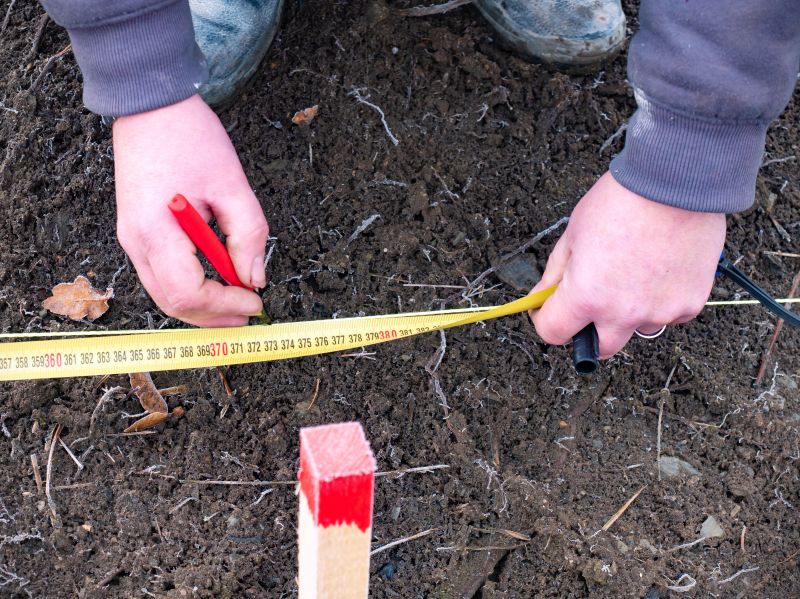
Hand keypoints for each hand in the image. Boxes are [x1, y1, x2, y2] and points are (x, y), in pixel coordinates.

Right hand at [113, 94, 267, 326]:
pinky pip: (161, 274)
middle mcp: (136, 242)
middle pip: (172, 303)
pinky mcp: (136, 231)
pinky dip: (190, 286)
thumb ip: (248, 236)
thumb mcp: (233, 185)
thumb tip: (255, 278)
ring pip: (164, 293)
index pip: (188, 293)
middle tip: (248, 312)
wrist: (150, 105)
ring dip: (202, 304)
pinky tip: (217, 279)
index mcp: (156, 232)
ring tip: (237, 299)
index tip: (256, 300)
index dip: (224, 304)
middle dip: (213, 315)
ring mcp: (131, 238)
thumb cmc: (190, 137)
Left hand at [529, 172, 724, 357]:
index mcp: (587, 296)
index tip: (549, 310)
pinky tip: (661, 268)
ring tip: (634, 273)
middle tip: (593, 303)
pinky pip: (670, 314)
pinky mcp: (690, 304)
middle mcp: (623, 313)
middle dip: (590, 332)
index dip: (546, 321)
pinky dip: (662, 299)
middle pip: (600, 348)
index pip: (554, 334)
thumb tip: (542, 296)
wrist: (675, 182)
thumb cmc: (622, 201)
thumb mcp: (573, 234)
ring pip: (638, 328)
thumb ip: (555, 273)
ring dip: (631, 312)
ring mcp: (659, 312)